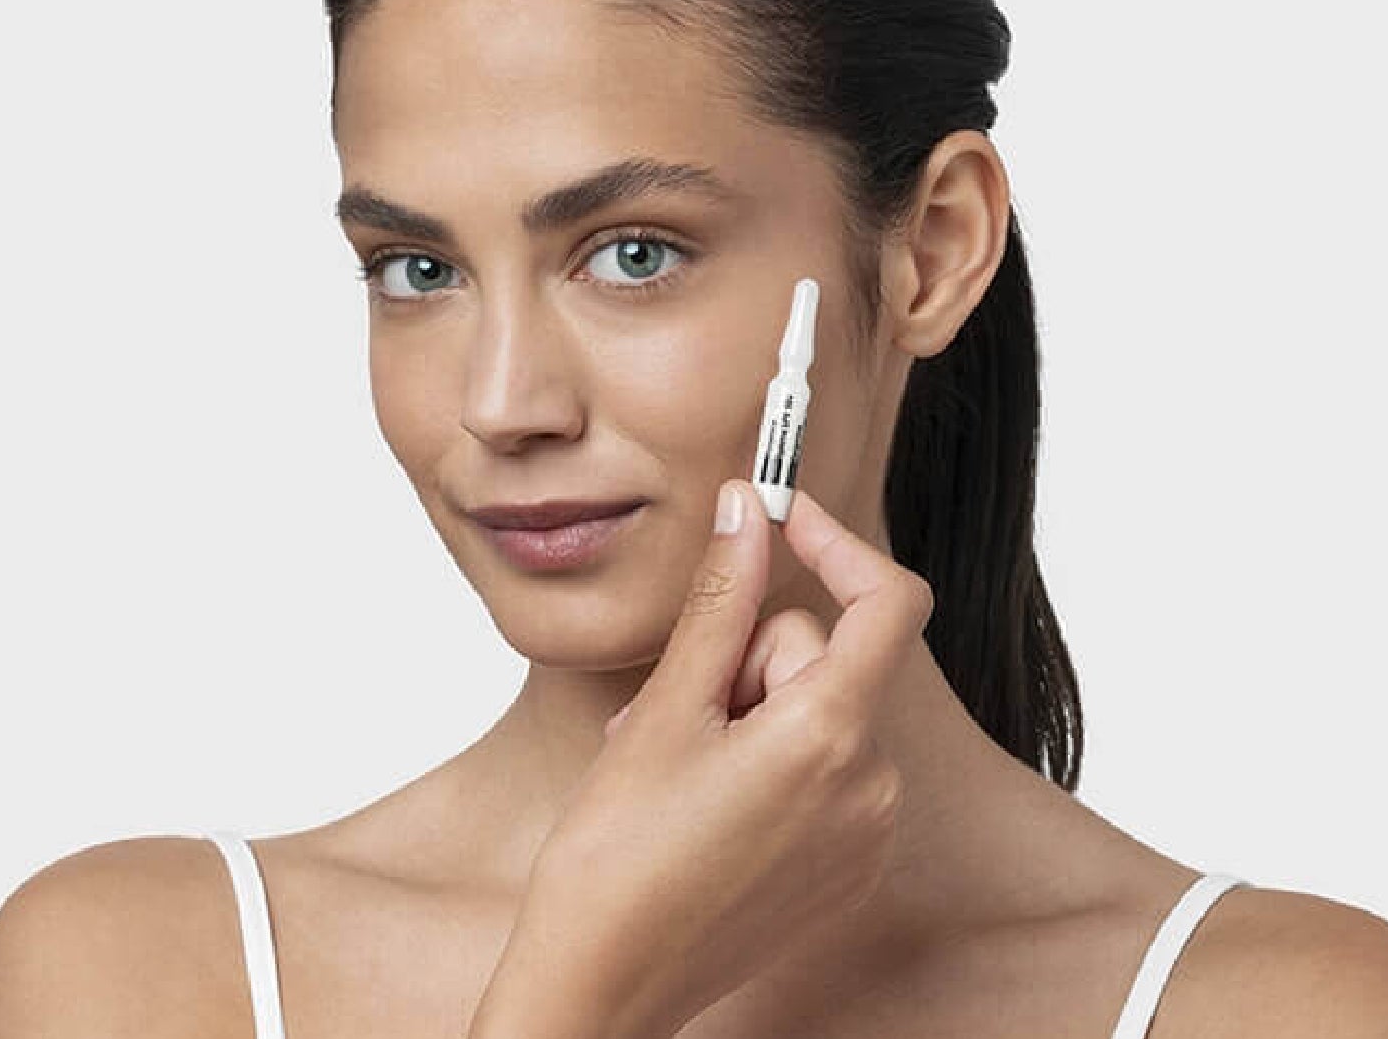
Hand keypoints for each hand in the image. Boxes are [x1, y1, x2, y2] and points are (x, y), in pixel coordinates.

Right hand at [501, 479, 934, 1038]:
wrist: (605, 986)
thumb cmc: (618, 858)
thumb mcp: (666, 707)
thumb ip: (721, 597)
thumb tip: (746, 510)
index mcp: (830, 737)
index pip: (889, 602)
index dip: (838, 544)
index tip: (782, 520)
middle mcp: (870, 786)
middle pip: (824, 654)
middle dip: (747, 659)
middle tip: (676, 711)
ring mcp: (865, 832)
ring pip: (817, 706)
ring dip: (747, 709)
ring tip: (677, 761)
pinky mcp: (849, 863)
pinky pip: (822, 763)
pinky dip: (767, 756)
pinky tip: (704, 797)